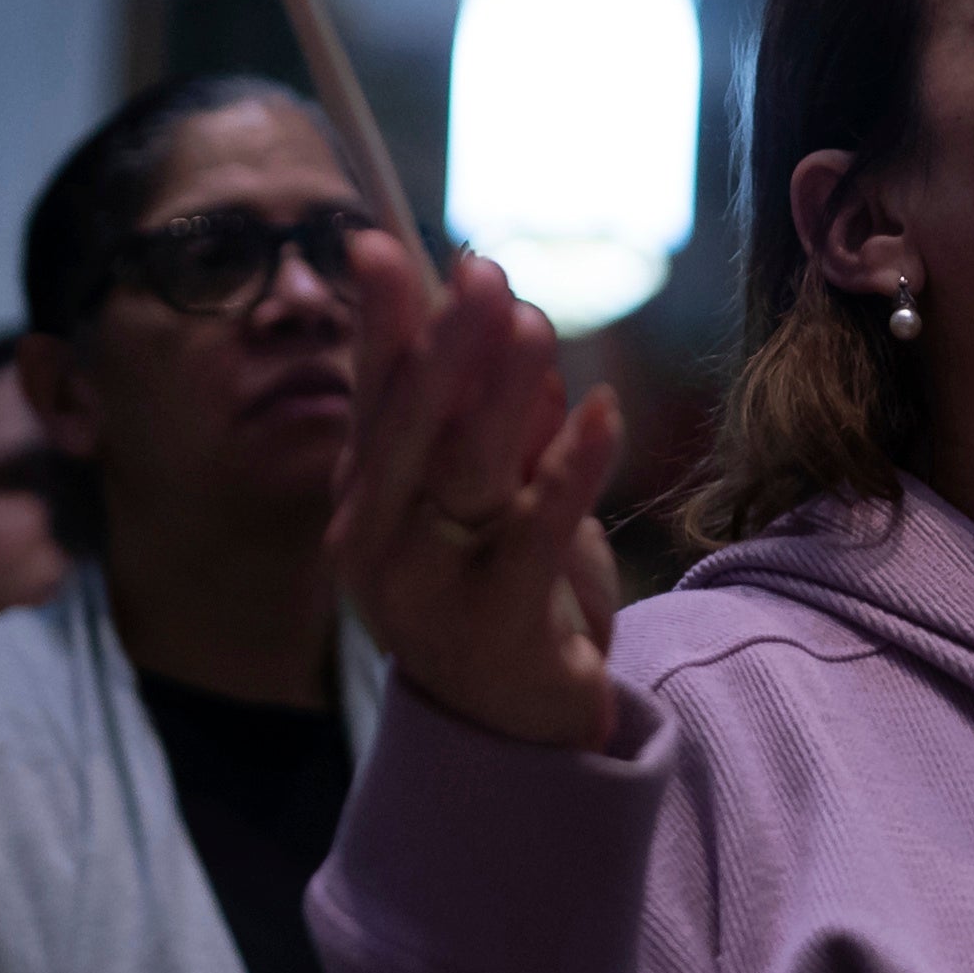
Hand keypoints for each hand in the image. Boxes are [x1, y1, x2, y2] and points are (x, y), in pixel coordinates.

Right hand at [329, 238, 625, 753]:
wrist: (518, 727)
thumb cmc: (500, 591)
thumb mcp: (486, 498)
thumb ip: (490, 419)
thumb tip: (502, 315)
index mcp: (369, 499)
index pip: (372, 395)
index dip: (378, 323)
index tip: (377, 245)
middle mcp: (381, 541)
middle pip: (412, 427)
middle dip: (446, 343)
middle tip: (478, 273)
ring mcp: (430, 589)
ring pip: (468, 473)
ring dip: (504, 392)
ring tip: (533, 321)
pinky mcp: (496, 627)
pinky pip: (537, 535)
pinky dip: (573, 470)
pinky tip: (603, 411)